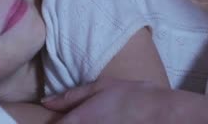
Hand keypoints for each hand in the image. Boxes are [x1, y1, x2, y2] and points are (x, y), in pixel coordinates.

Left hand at [41, 78, 196, 123]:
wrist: (162, 113)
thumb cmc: (131, 95)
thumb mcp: (99, 87)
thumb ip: (70, 96)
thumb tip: (45, 101)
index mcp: (78, 119)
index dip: (51, 122)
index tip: (48, 119)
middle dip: (67, 121)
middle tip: (86, 113)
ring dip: (82, 123)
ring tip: (98, 116)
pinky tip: (106, 120)